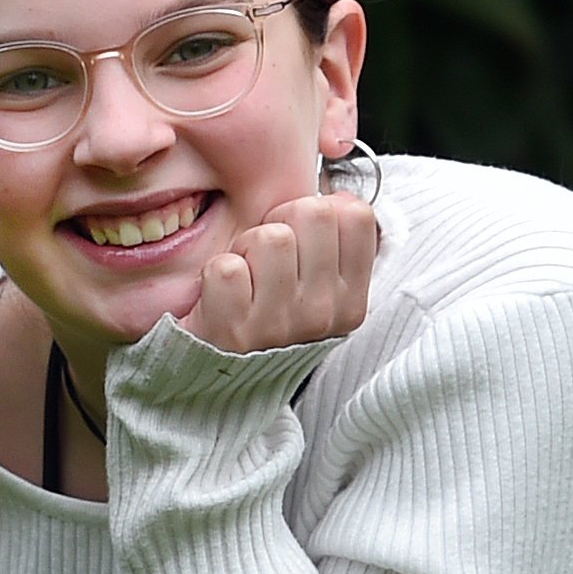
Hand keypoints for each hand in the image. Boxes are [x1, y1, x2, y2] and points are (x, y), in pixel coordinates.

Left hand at [181, 192, 376, 354]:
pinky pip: (227, 268)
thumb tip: (341, 196)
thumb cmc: (269, 315)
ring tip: (244, 275)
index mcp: (351, 300)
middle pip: (312, 213)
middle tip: (263, 255)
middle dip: (279, 221)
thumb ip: (335, 241)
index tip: (301, 235)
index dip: (320, 209)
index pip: (356, 216)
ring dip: (245, 247)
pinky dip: (216, 272)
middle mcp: (324, 313)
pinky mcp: (234, 329)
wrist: (221, 376)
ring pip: (269, 237)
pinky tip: (222, 296)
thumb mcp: (316, 285)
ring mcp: (280, 324)